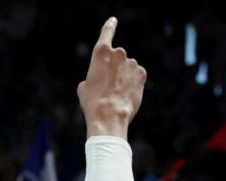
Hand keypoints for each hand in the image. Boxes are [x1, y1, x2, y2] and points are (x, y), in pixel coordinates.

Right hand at [77, 18, 145, 137]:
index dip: (109, 26)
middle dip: (113, 68)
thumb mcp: (84, 87)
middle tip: (106, 86)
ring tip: (115, 93)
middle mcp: (118, 53)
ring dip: (123, 77)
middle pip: (116, 57)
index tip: (113, 20)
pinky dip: (132, 83)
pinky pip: (136, 75)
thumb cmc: (92, 102)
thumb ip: (94, 75)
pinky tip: (125, 94)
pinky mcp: (142, 73)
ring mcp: (132, 63)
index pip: (106, 33)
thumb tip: (102, 77)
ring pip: (127, 67)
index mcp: (100, 53)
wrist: (109, 116)